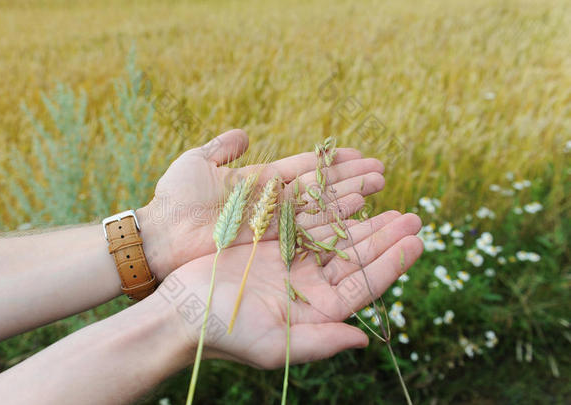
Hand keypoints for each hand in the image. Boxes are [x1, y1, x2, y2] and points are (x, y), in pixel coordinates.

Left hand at [137, 129, 385, 279]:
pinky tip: (357, 210)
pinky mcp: (271, 243)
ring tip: (378, 187)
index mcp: (259, 181)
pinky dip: (332, 219)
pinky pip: (307, 229)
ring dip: (349, 197)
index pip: (304, 168)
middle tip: (381, 171)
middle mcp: (272, 203)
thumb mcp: (197, 162)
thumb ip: (222, 148)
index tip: (359, 154)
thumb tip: (244, 132)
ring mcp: (273, 223)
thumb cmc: (174, 199)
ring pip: (319, 207)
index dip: (331, 162)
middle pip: (319, 188)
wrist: (160, 236)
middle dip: (349, 179)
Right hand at [159, 210, 422, 368]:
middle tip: (415, 217)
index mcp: (316, 312)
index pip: (363, 286)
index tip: (418, 242)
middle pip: (355, 258)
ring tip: (389, 204)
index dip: (392, 264)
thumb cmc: (225, 334)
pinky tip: (347, 197)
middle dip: (385, 238)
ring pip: (335, 238)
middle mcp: (308, 287)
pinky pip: (306, 222)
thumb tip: (366, 341)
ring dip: (362, 221)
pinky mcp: (271, 244)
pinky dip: (327, 209)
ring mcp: (291, 264)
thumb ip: (321, 342)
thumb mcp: (274, 346)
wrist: (182, 311)